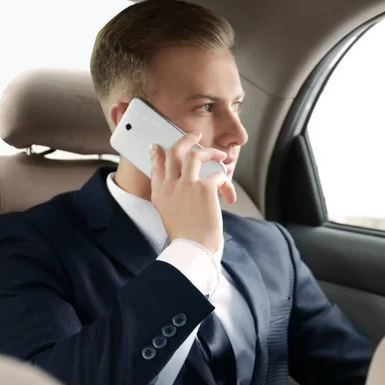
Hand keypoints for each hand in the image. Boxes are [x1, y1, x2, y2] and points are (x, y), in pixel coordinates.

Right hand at [149, 132, 236, 253]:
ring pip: (195, 155)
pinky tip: (228, 191)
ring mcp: (187, 185)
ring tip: (220, 155)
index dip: (158, 152)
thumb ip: (170, 196)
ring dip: (210, 152)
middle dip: (185, 140)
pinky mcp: (205, 188)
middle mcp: (170, 186)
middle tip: (195, 136)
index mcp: (160, 193)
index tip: (160, 146)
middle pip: (174, 152)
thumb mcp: (169, 214)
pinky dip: (224, 179)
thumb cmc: (186, 236)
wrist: (194, 248)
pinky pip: (217, 175)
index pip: (156, 164)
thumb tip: (178, 185)